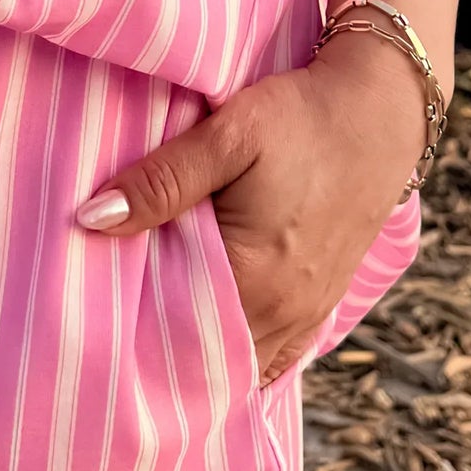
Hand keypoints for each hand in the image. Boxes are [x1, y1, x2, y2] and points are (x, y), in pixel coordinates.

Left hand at [74, 30, 431, 383]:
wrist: (382, 110)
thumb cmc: (304, 117)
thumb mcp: (229, 135)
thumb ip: (161, 181)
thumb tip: (90, 220)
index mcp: (256, 279)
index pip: (174, 334)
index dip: (130, 333)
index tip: (89, 322)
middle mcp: (285, 313)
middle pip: (207, 357)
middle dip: (159, 350)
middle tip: (106, 333)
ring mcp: (307, 314)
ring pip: (240, 359)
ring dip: (200, 353)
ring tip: (148, 336)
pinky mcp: (320, 302)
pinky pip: (275, 353)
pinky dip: (241, 351)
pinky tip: (209, 343)